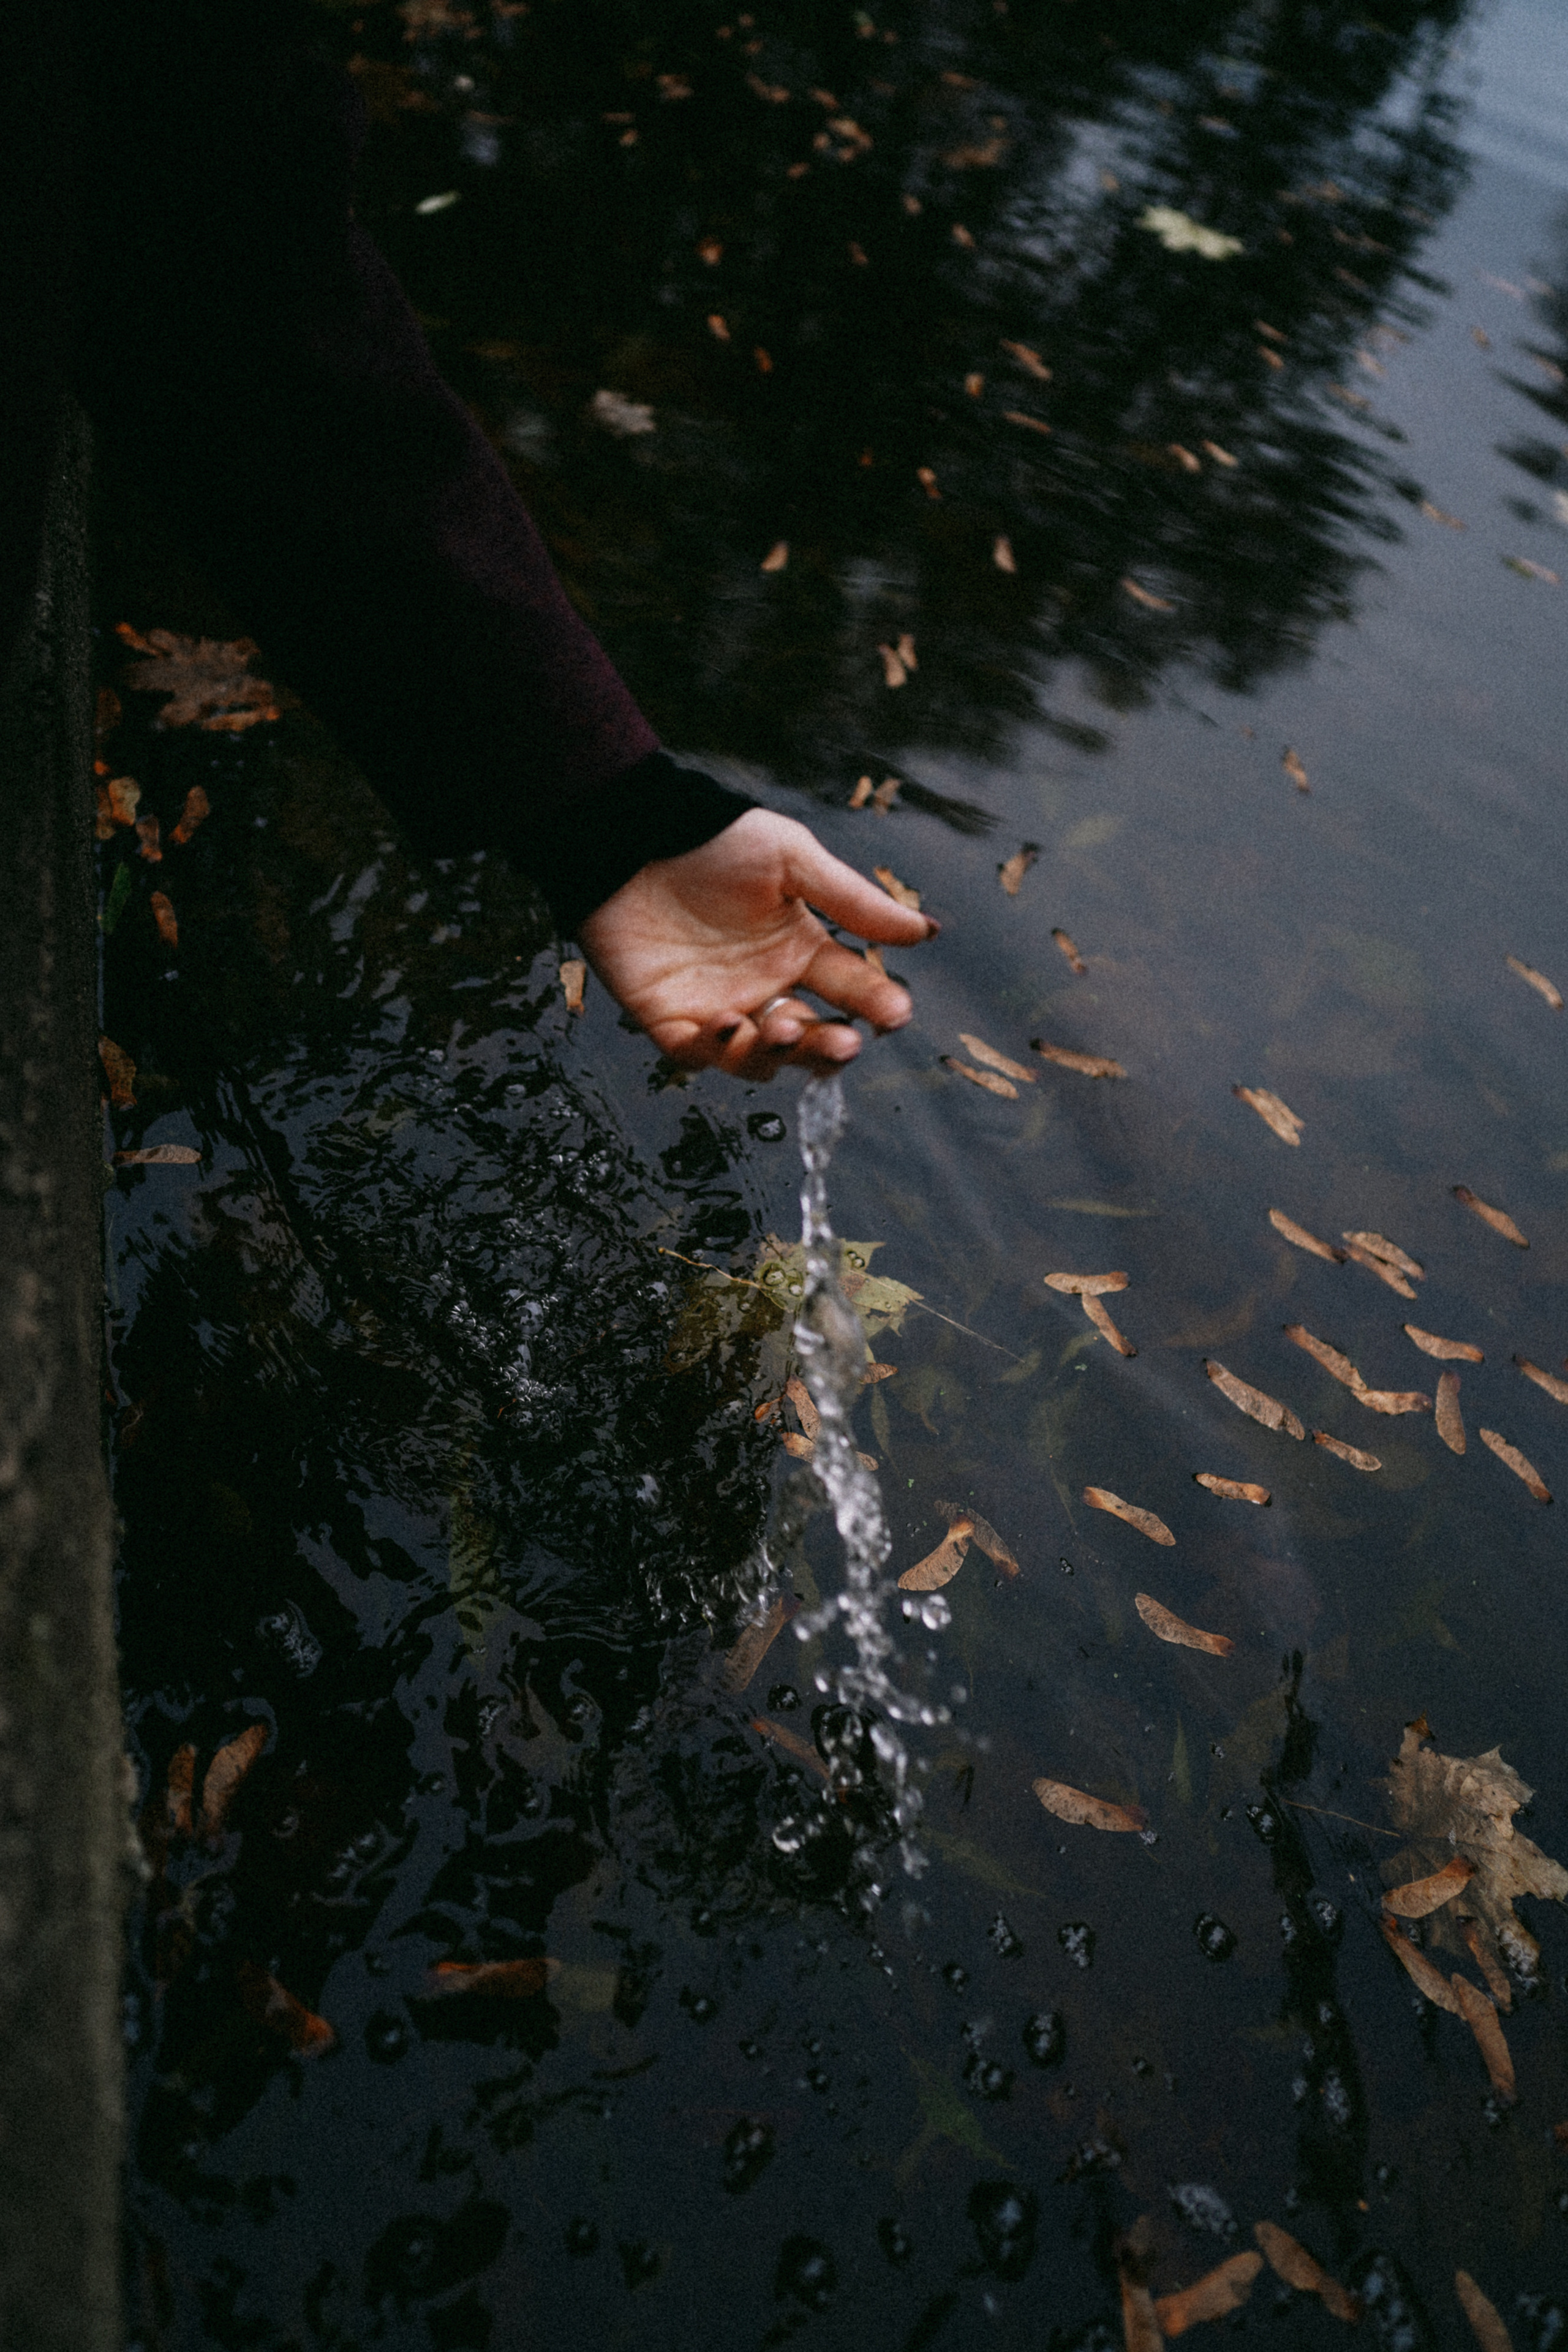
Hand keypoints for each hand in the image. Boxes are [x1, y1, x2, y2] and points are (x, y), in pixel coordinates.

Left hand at [577, 808, 936, 1079]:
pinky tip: (727, 1025)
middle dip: (830, 1046)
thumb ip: (853, 900)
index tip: (895, 1012)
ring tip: (782, 1027)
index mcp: (800, 949)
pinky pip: (698, 1054)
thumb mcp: (791, 858)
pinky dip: (716, 1051)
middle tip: (844, 1041)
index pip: (851, 989)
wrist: (632, 837)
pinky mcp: (669, 1020)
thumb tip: (923, 931)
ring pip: (760, 1057)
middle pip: (811, 1037)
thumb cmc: (714, 839)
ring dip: (777, 1052)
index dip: (876, 1004)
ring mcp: (720, 1008)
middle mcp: (765, 987)